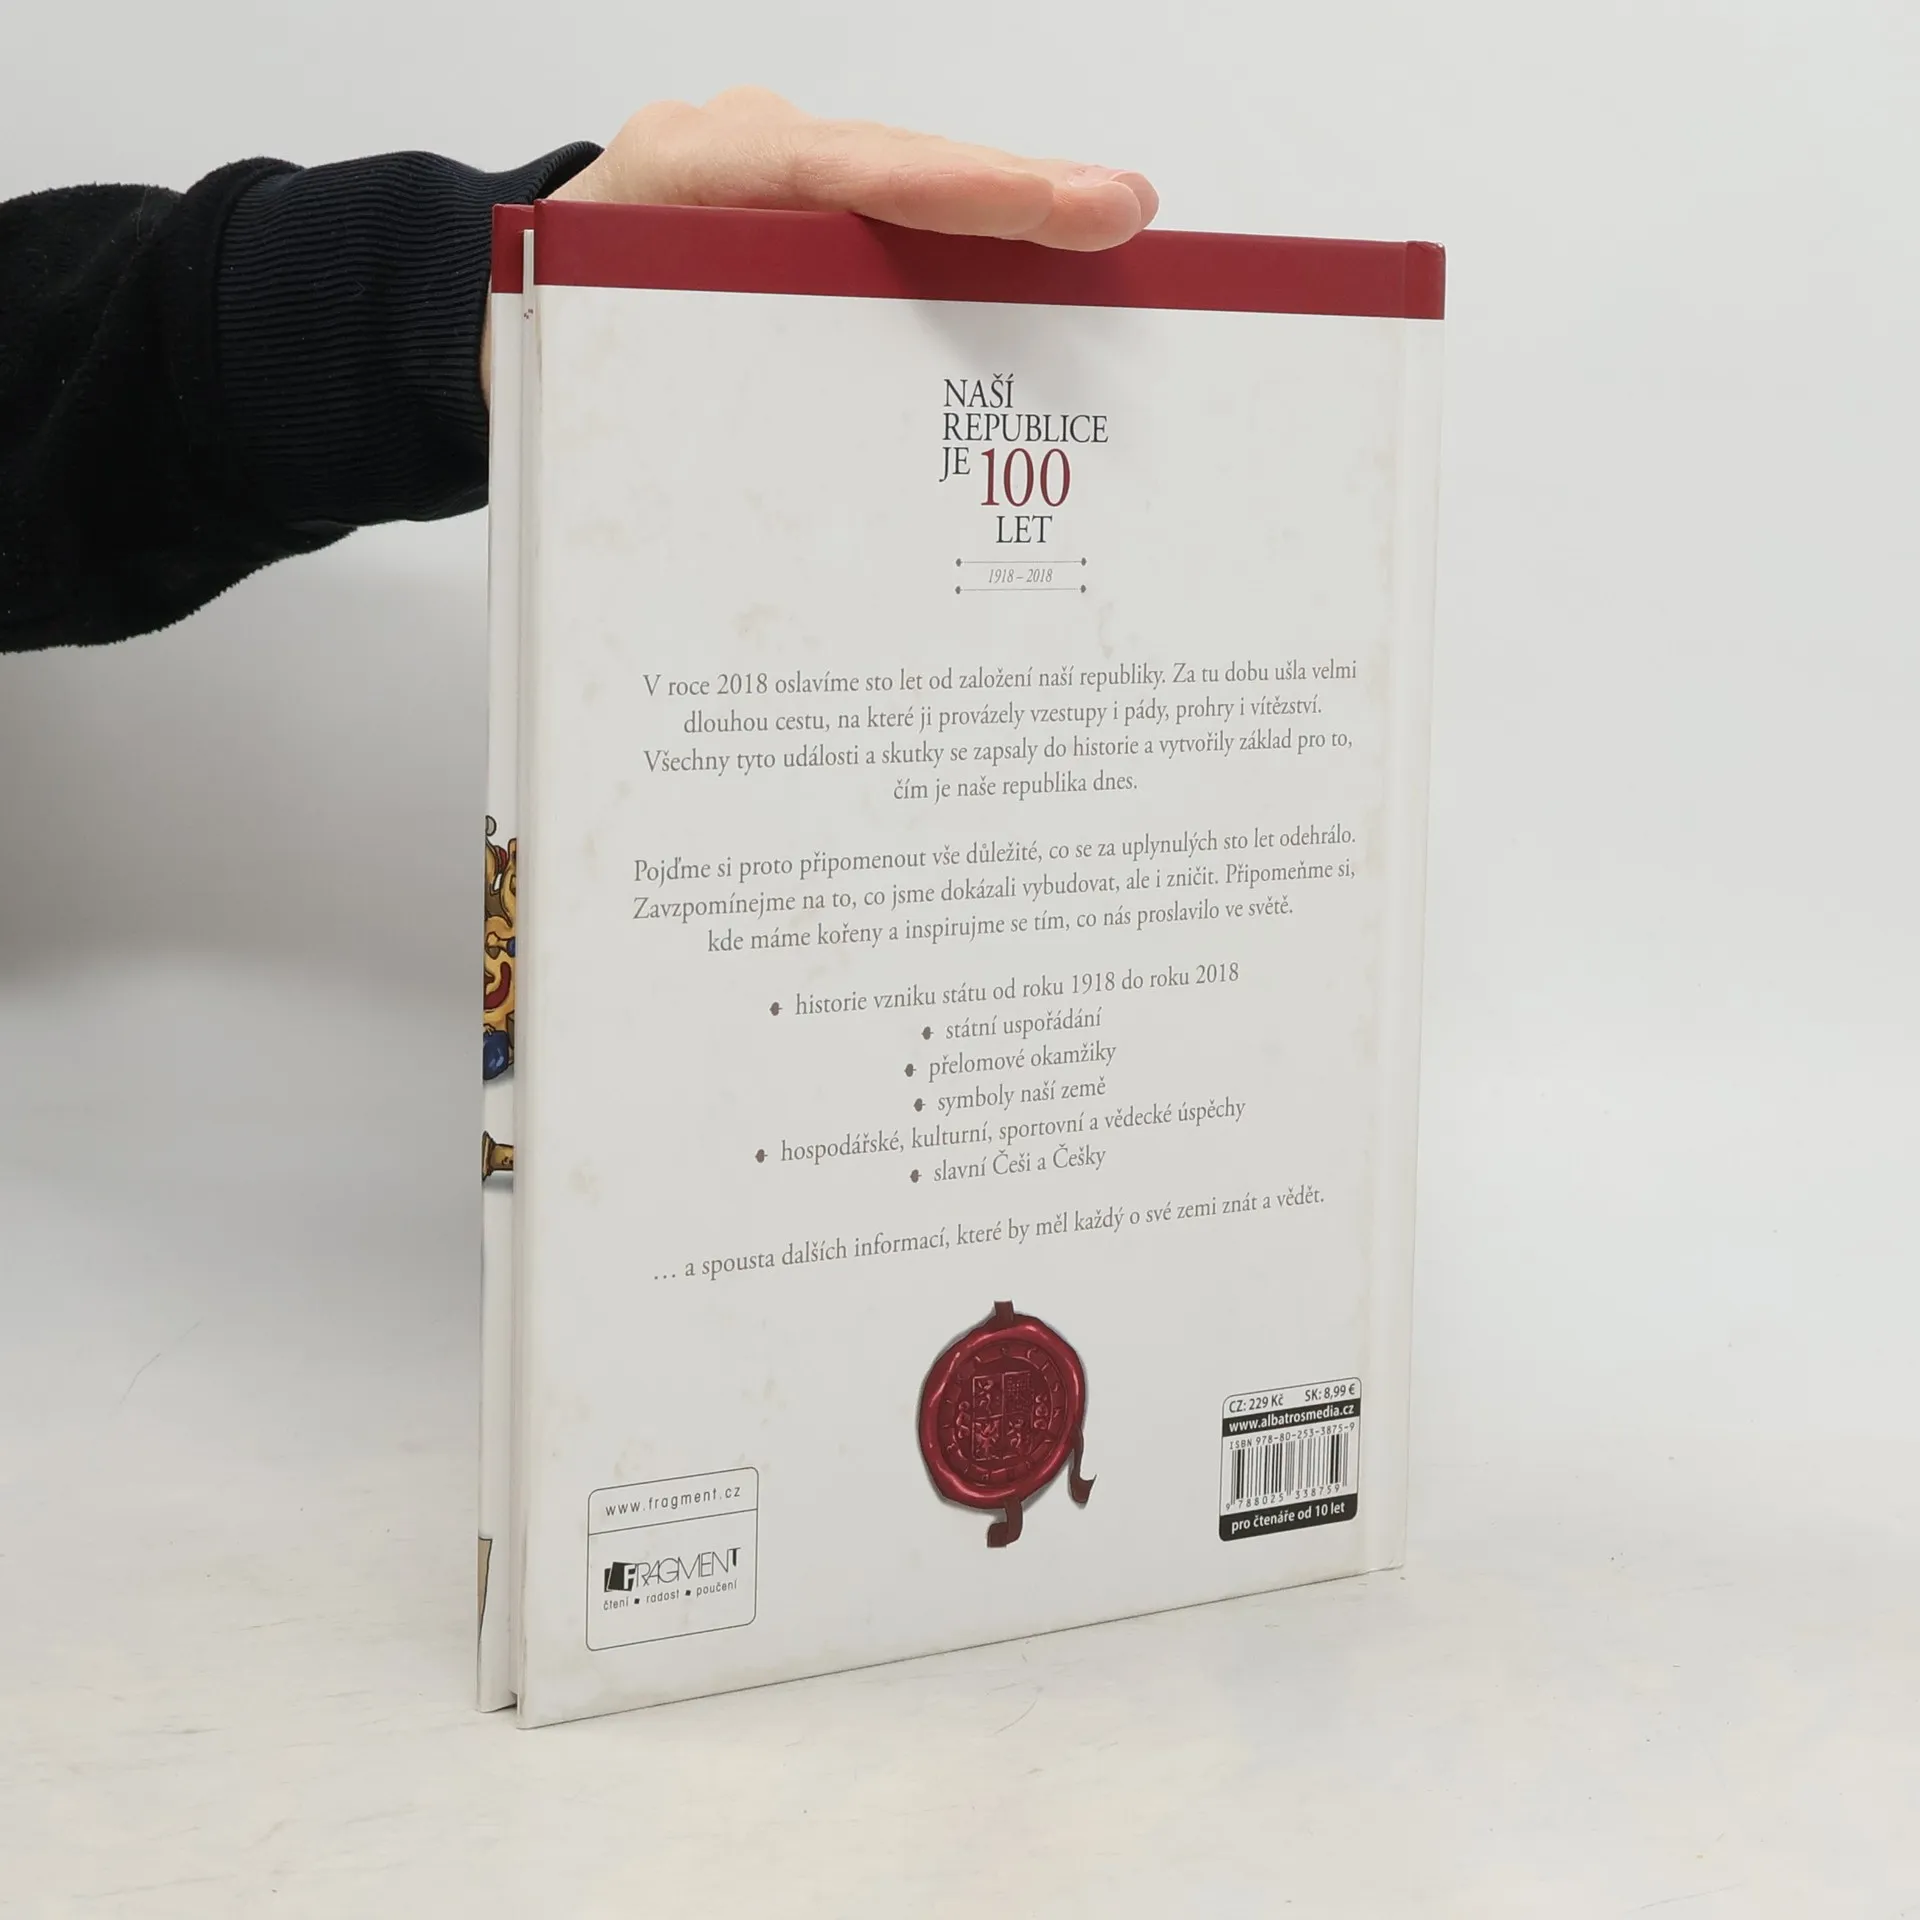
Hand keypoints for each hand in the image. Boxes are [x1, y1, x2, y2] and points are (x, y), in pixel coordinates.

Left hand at [482, 89, 1157, 399]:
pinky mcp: (789, 213)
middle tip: (1121, 210)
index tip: (1050, 206)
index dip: (951, 190)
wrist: (493, 313)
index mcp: (675, 178)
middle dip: (1012, 189)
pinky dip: (959, 236)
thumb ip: (692, 392)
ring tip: (1105, 223)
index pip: (835, 172)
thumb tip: (819, 490)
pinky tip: (1037, 257)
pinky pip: (886, 217)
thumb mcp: (596, 373)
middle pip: (893, 165)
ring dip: (1004, 209)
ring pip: (902, 184)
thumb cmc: (544, 352)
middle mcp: (729, 155)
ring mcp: (763, 175)